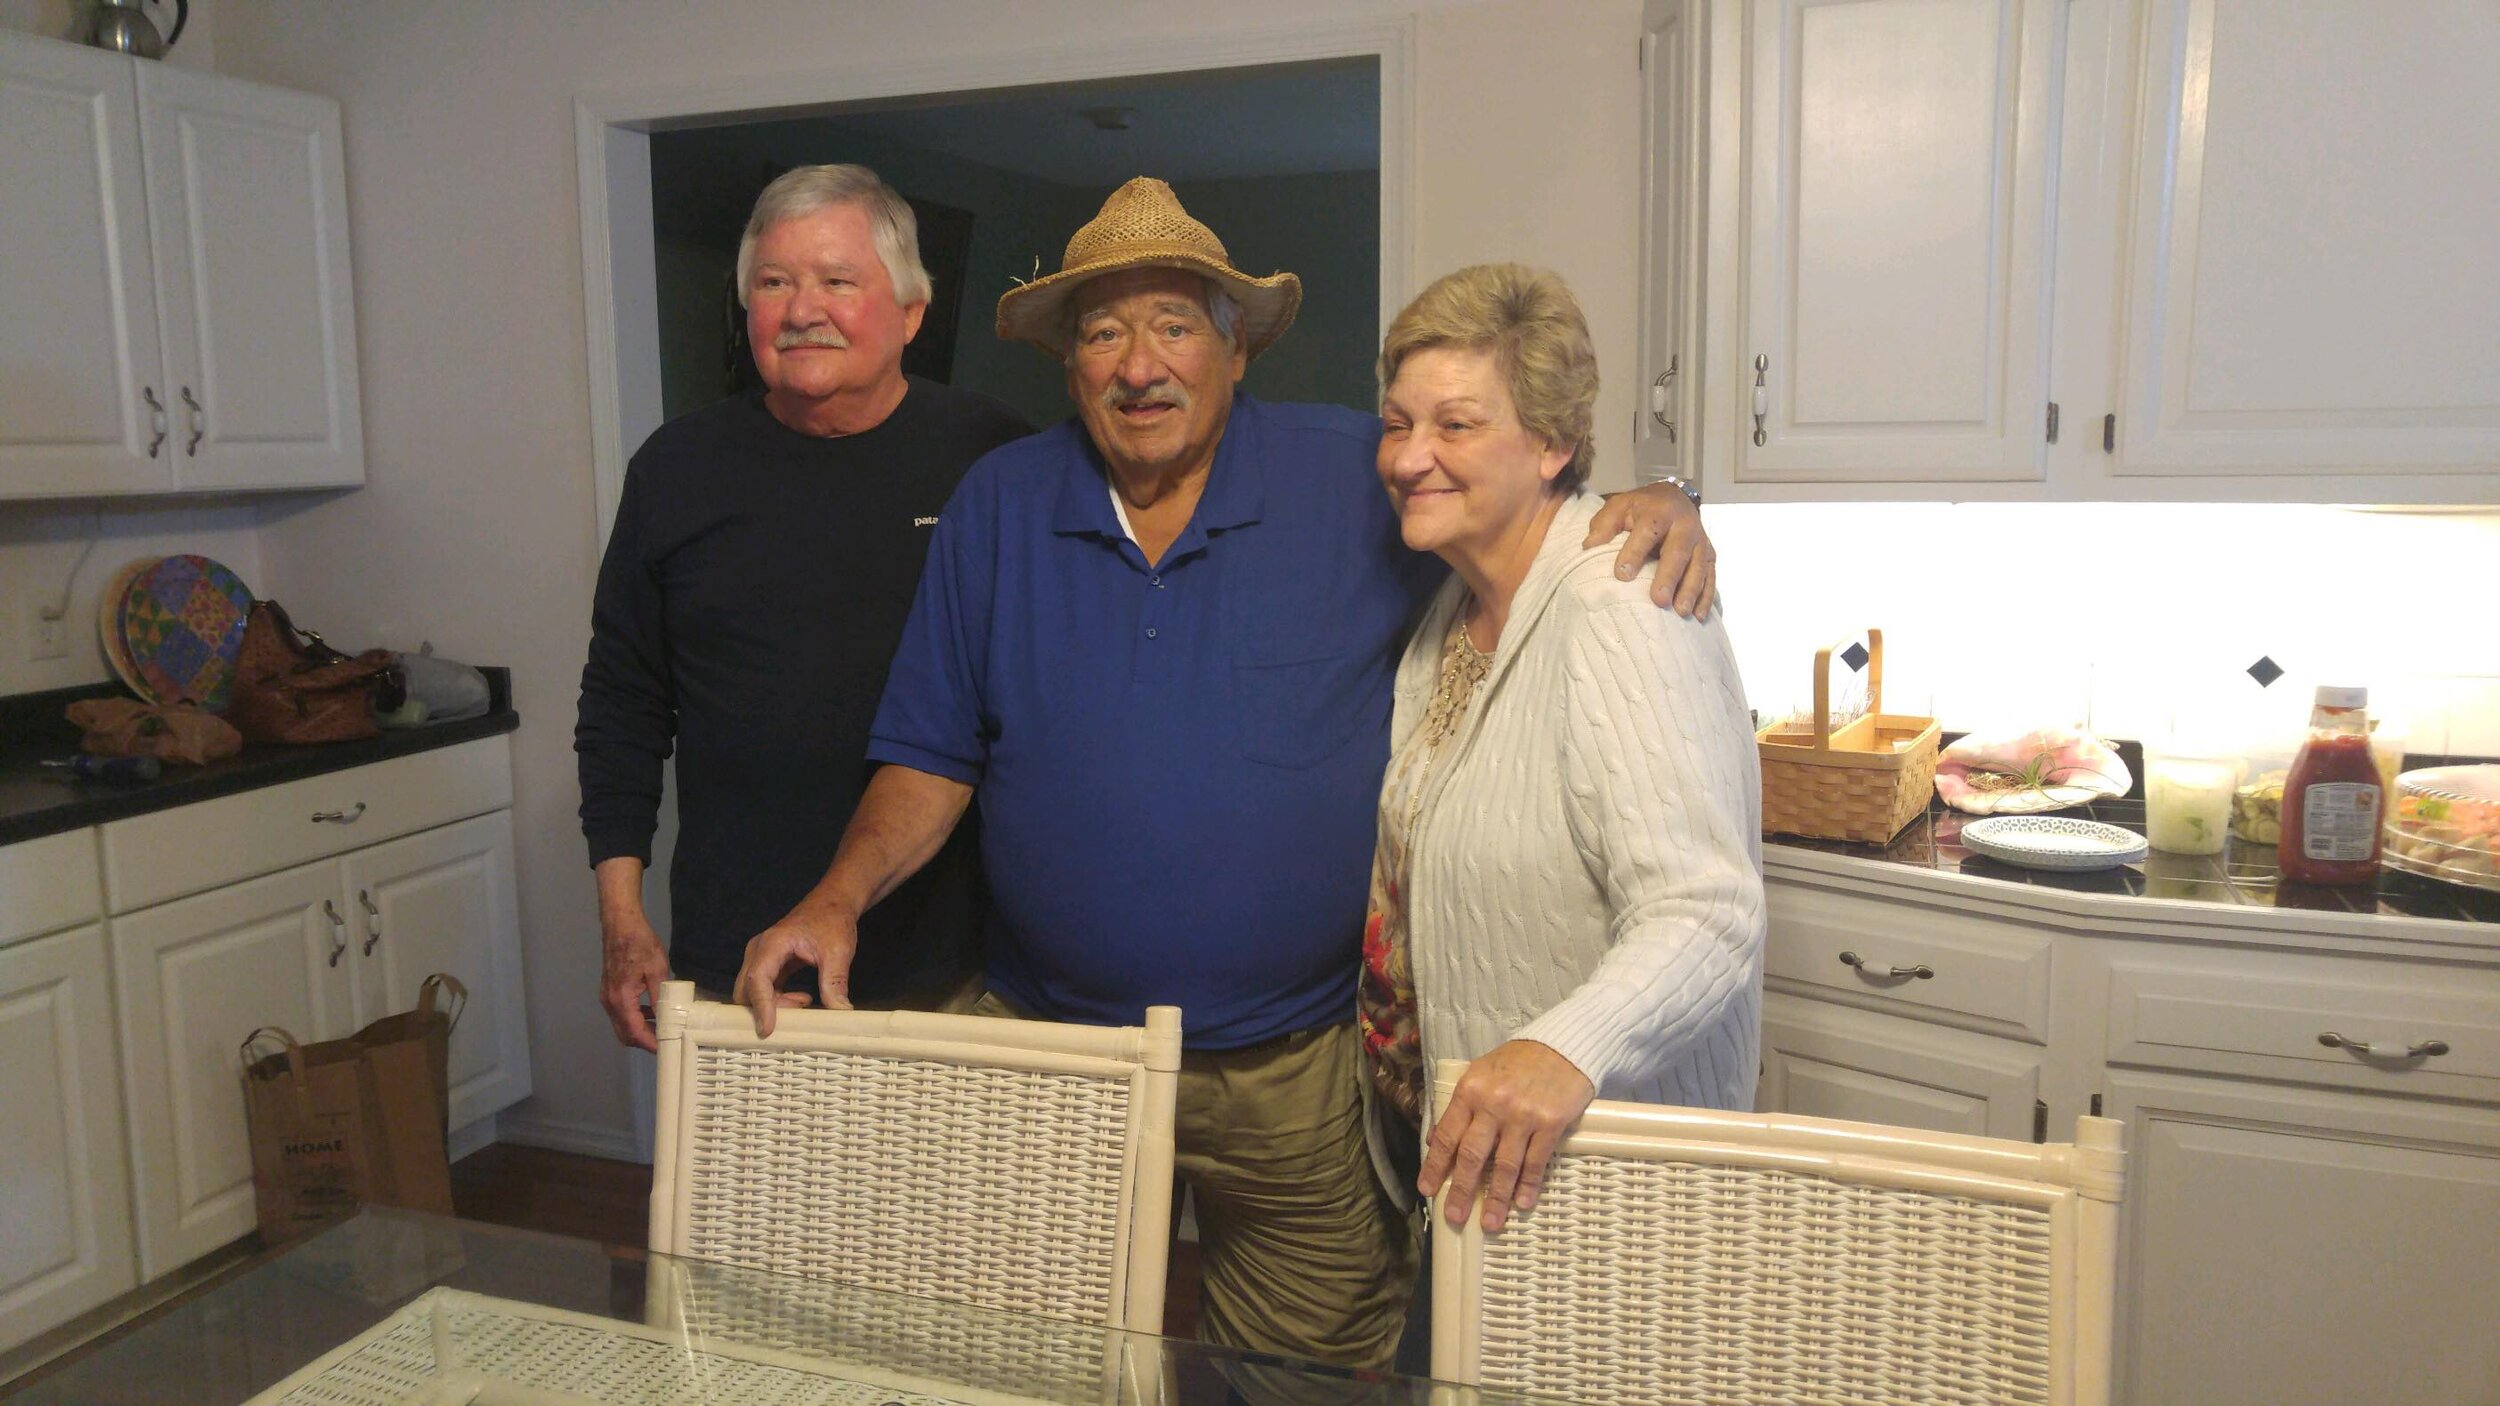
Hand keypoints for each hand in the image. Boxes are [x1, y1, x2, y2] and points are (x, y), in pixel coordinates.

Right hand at [598, 912, 671, 1052]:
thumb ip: (661, 998)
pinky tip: (651, 1012)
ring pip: (621, 1025)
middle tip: (665, 1041)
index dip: (650, 1044)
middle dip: (644, 1042)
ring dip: (639, 1031)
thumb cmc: (640, 944)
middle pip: (625, 1034)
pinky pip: (620, 1014)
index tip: (666, 1049)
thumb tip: (668, 1020)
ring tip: (662, 1029)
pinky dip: (634, 1019)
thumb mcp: (657, 970)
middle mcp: (610, 1003)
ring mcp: (606, 997)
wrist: (621, 925)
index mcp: (621, 999)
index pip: (634, 1032)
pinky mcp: (608, 991)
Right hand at [735, 903, 859, 1036]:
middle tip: (798, 1014)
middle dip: (764, 1009)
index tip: (768, 1029)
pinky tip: (802, 999)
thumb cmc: (833, 921)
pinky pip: (763, 990)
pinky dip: (778, 1001)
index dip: (761, 1006)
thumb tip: (841, 1011)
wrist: (833, 903)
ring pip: (752, 992)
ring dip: (774, 1006)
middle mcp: (759, 951)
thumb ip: (835, 981)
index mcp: (773, 943)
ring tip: (806, 1001)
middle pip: (745, 990)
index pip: (757, 979)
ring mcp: (761, 958)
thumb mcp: (838, 951)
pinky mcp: (769, 965)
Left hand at [1419, 1040, 1595, 1232]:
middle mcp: (1494, 1104)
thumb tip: (1436, 1140)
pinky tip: (1522, 1202)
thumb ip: (1460, 1106)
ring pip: (1505, 1165)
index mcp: (1470, 1091)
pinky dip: (1528, 1184)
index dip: (1436, 1166)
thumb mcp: (1480, 1074)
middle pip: (1472, 1155)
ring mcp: (1523, 1115)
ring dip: (1497, 1198)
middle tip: (1455, 1216)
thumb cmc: (1518, 1062)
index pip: (1446, 1135)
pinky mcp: (1551, 1122)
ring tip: (1490, 1222)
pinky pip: (1535, 1161)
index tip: (1428, 1189)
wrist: (1562, 1047)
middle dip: (1462, 1190)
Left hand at [1585, 482, 1716, 617]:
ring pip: (1698, 567)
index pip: (1647, 532)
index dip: (1635, 553)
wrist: (1675, 498)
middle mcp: (1684, 526)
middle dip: (1669, 577)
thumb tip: (1588, 546)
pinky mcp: (1710, 555)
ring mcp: (1700, 541)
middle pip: (1678, 552)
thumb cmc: (1641, 508)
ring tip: (1680, 612)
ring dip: (1690, 590)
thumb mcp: (1620, 506)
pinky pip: (1711, 577)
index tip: (1622, 576)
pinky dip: (1706, 597)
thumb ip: (1604, 524)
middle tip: (1659, 601)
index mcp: (1659, 512)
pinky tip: (1698, 616)